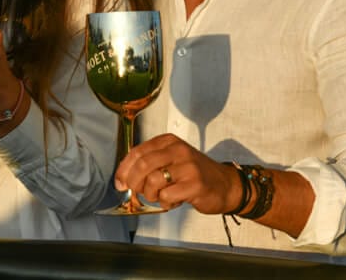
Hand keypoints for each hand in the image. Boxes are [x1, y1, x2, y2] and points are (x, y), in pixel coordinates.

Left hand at [114, 133, 241, 213]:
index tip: (120, 183)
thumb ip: (149, 164)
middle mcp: (178, 150)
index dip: (124, 169)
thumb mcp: (171, 160)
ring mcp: (188, 166)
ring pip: (153, 181)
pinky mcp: (195, 184)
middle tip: (138, 191)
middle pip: (143, 165)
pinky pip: (167, 196)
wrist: (224, 184)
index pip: (137, 151)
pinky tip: (173, 201)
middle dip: (134, 183)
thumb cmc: (194, 174)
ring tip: (161, 196)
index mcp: (169, 141)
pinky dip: (165, 203)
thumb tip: (123, 177)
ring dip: (151, 195)